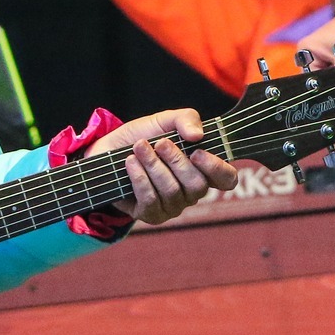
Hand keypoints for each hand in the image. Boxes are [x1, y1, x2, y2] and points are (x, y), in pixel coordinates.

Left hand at [86, 108, 237, 223]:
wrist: (108, 149)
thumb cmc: (143, 136)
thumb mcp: (165, 120)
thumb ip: (185, 119)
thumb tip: (197, 135)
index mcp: (203, 169)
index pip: (227, 179)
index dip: (217, 169)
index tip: (197, 152)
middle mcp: (192, 191)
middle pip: (197, 185)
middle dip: (177, 161)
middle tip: (160, 143)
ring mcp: (173, 206)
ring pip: (172, 191)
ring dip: (154, 166)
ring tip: (139, 148)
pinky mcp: (151, 215)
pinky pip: (151, 201)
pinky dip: (140, 178)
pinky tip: (130, 163)